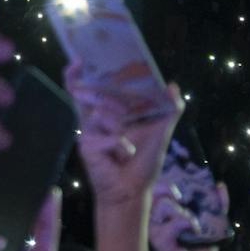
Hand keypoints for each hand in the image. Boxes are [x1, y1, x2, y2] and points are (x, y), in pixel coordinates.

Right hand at [68, 69, 182, 208]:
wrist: (133, 190)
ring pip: (101, 114)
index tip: (79, 59)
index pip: (86, 88)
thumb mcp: (160, 131)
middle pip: (87, 95)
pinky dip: (122, 145)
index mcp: (106, 112)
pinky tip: (124, 155)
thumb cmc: (142, 161)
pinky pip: (107, 136)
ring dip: (119, 126)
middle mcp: (92, 119)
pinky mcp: (86, 146)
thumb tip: (173, 85)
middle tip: (125, 112)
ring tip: (128, 145)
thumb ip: (169, 109)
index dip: (76, 73)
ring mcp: (87, 132)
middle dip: (110, 101)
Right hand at [150, 184, 228, 250]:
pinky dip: (188, 223)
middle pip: (155, 190)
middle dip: (171, 190)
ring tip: (192, 223)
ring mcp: (151, 228)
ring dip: (183, 211)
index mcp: (159, 213)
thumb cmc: (201, 250)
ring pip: (163, 203)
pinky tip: (194, 231)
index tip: (181, 191)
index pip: (155, 188)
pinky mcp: (157, 239)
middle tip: (182, 200)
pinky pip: (173, 221)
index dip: (167, 183)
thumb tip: (220, 185)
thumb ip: (217, 204)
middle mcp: (151, 218)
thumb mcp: (212, 223)